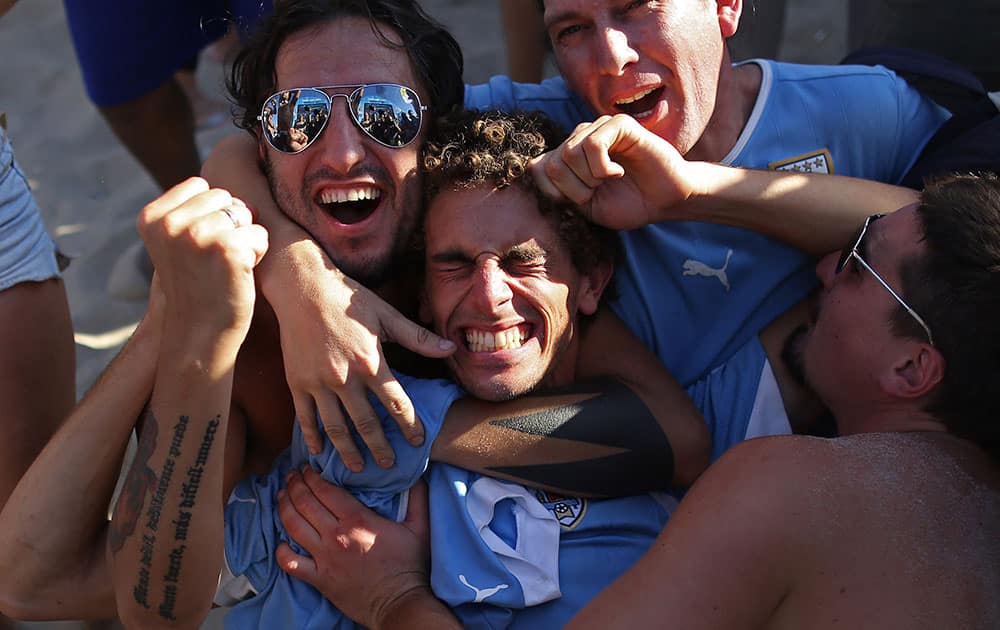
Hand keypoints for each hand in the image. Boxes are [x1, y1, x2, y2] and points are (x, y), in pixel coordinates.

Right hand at [137, 177, 267, 340]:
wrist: (199, 332)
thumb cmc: (197, 284)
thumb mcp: (178, 242)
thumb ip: (193, 210)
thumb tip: (239, 193)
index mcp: (152, 217)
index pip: (202, 187)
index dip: (212, 216)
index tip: (200, 248)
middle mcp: (171, 223)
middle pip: (226, 198)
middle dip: (231, 226)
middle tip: (215, 261)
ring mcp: (198, 234)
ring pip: (246, 215)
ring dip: (245, 241)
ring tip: (225, 268)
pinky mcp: (228, 249)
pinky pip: (260, 235)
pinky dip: (258, 254)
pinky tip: (238, 275)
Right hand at [270, 260, 454, 468]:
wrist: (302, 287)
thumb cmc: (348, 298)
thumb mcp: (387, 315)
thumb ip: (418, 337)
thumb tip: (451, 349)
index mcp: (371, 362)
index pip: (397, 403)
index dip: (409, 424)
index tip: (417, 441)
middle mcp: (345, 378)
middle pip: (366, 423)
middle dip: (380, 447)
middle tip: (389, 465)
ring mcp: (318, 383)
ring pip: (336, 427)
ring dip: (348, 451)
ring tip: (357, 468)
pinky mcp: (297, 382)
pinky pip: (305, 417)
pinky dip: (313, 437)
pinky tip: (319, 451)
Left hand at [276, 467, 431, 628]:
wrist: (400, 603)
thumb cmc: (410, 565)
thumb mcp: (420, 527)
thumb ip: (417, 497)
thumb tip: (416, 475)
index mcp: (357, 520)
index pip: (326, 490)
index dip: (312, 476)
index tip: (307, 468)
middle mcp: (336, 536)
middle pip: (305, 503)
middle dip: (295, 485)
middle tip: (291, 476)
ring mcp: (324, 558)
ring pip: (293, 527)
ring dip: (284, 507)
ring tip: (282, 496)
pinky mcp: (319, 579)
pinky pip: (291, 564)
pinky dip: (281, 552)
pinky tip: (280, 542)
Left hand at [530, 114, 695, 229]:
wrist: (665, 201)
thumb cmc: (628, 203)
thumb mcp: (586, 206)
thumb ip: (559, 189)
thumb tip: (533, 168)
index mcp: (568, 157)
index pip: (537, 168)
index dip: (556, 193)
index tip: (581, 201)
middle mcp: (579, 138)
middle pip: (554, 163)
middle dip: (575, 188)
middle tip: (599, 190)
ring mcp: (598, 128)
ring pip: (570, 153)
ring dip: (590, 178)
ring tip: (610, 180)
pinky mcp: (619, 124)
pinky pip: (593, 144)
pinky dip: (603, 167)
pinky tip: (618, 172)